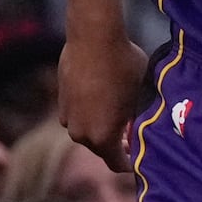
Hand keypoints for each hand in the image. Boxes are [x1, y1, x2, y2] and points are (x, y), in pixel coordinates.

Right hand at [58, 33, 147, 171]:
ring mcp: (68, 117)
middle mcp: (81, 133)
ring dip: (101, 126)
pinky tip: (104, 95)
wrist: (94, 37)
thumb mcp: (141, 95)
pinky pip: (78, 114)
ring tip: (119, 111)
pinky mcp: (61, 100)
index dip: (130, 163)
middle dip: (117, 143)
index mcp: (102, 138)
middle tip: (133, 133)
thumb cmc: (124, 66)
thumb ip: (137, 119)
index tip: (139, 158)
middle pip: (102, 148)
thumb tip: (139, 129)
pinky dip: (90, 111)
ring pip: (88, 130)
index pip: (116, 163)